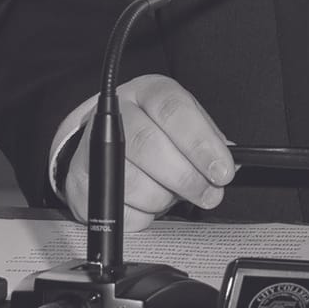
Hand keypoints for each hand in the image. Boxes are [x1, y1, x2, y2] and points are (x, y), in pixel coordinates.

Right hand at [61, 74, 234, 232]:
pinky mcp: (80, 185)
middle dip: (186, 177)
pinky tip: (148, 201)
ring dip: (163, 198)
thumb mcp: (184, 122)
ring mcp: (91, 149)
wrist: (103, 142)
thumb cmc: (154, 130)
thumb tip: (229, 163)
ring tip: (173, 194)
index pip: (173, 111)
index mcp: (147, 92)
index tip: (222, 170)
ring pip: (133, 183)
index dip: (201, 144)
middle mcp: (115, 115)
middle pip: (149, 145)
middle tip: (209, 194)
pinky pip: (120, 212)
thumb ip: (208, 139)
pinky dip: (143, 215)